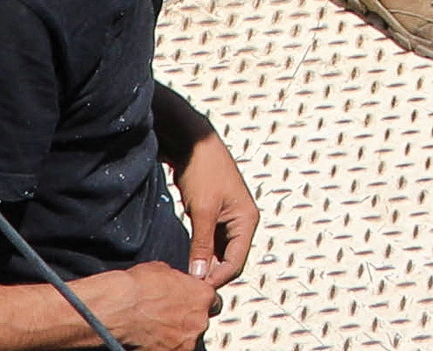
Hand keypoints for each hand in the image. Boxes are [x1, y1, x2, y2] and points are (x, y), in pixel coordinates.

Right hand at [69, 265, 214, 350]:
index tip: (189, 304)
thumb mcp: (162, 271)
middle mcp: (198, 321)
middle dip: (186, 321)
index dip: (197, 303)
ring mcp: (185, 342)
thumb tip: (175, 286)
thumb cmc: (136, 288)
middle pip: (200, 322)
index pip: (211, 301)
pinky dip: (162, 346)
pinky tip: (149, 340)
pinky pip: (172, 350)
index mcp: (202, 296)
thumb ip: (178, 282)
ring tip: (156, 330)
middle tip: (168, 317)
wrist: (117, 309)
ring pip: (186, 340)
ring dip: (175, 336)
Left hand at [177, 139, 256, 293]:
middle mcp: (241, 222)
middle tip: (188, 288)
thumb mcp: (202, 210)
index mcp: (247, 220)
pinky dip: (200, 253)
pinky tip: (186, 260)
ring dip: (204, 264)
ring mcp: (227, 219)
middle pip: (229, 260)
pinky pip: (210, 242)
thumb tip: (199, 275)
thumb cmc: (203, 170)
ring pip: (219, 252)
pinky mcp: (213, 215)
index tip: (196, 291)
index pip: (236, 262)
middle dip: (211, 274)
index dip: (217, 279)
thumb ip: (202, 244)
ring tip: (185, 277)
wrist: (192, 143)